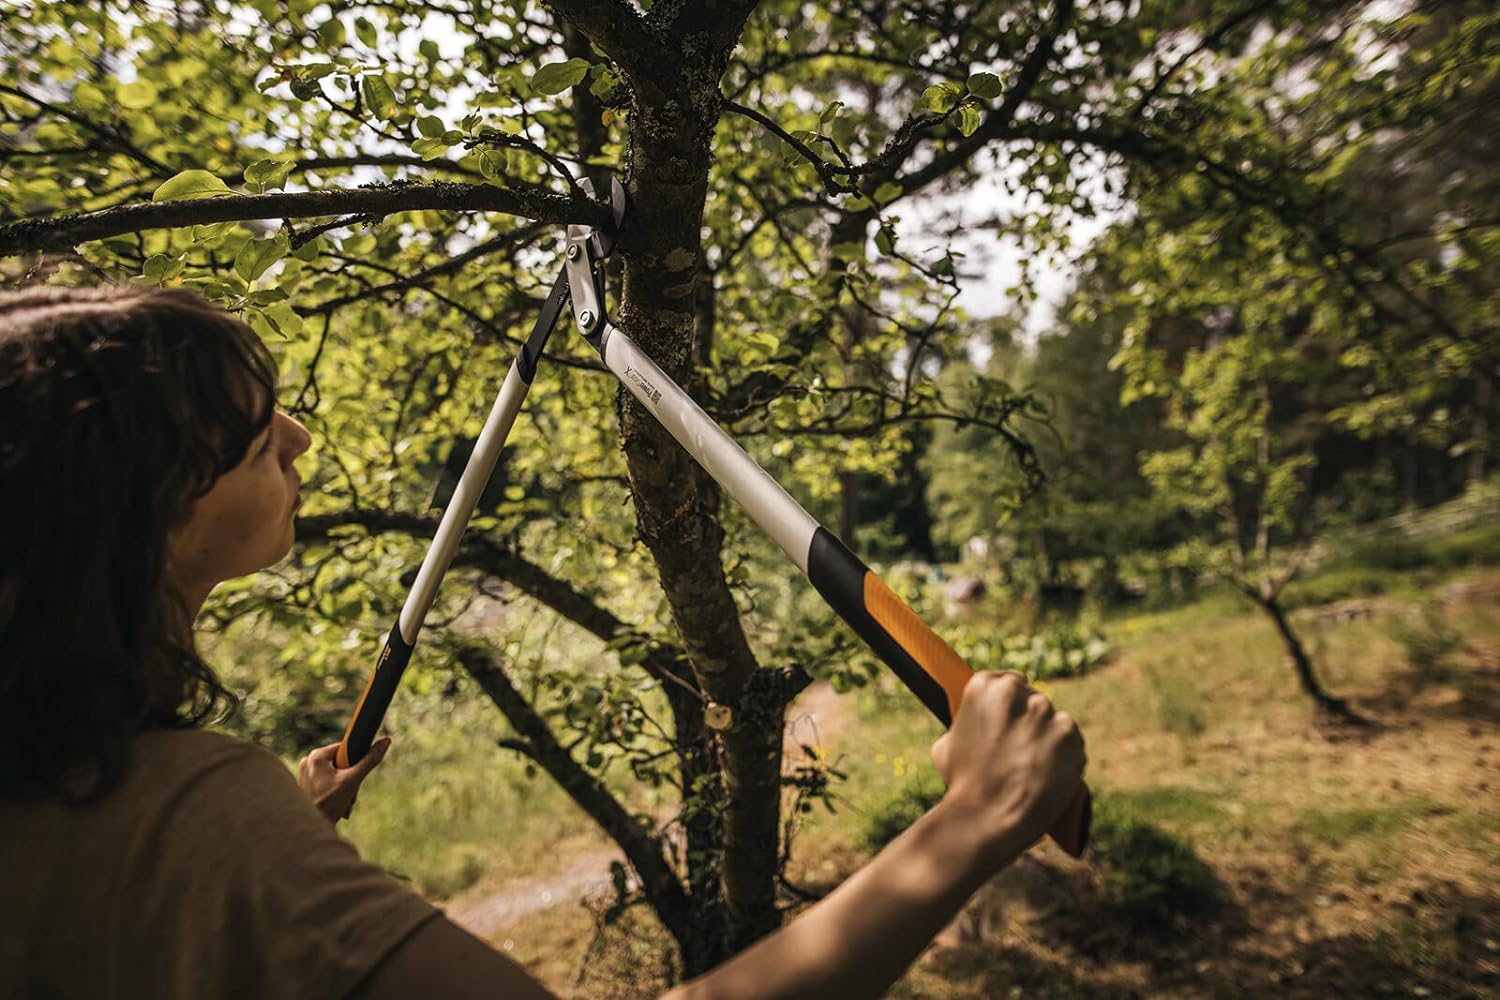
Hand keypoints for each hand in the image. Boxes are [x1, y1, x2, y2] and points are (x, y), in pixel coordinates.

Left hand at [298, 737, 390, 823]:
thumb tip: (386, 741)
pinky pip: (328, 782)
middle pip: (341, 763)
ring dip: (344, 788)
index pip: (345, 748)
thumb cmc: (328, 805)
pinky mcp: (306, 785)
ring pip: (336, 774)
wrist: (310, 830)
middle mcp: (308, 762)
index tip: (354, 775)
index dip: (354, 762)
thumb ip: (369, 760)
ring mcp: (305, 774)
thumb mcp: (353, 781)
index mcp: (316, 756)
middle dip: (350, 779)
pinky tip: (335, 804)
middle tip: (348, 792)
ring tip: (341, 802)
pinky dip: (335, 792)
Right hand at [929, 671, 1084, 858]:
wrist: (986, 816)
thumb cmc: (963, 783)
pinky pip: (1072, 742)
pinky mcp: (1070, 735)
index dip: (1012, 707)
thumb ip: (967, 723)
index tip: (1012, 722)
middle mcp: (1017, 692)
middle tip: (1020, 751)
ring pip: (1054, 722)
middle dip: (1030, 723)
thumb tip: (976, 721)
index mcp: (985, 685)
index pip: (1010, 683)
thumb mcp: (947, 743)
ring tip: (1033, 768)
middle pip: (1034, 701)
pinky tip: (1048, 774)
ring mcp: (1047, 712)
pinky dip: (1066, 757)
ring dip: (1048, 740)